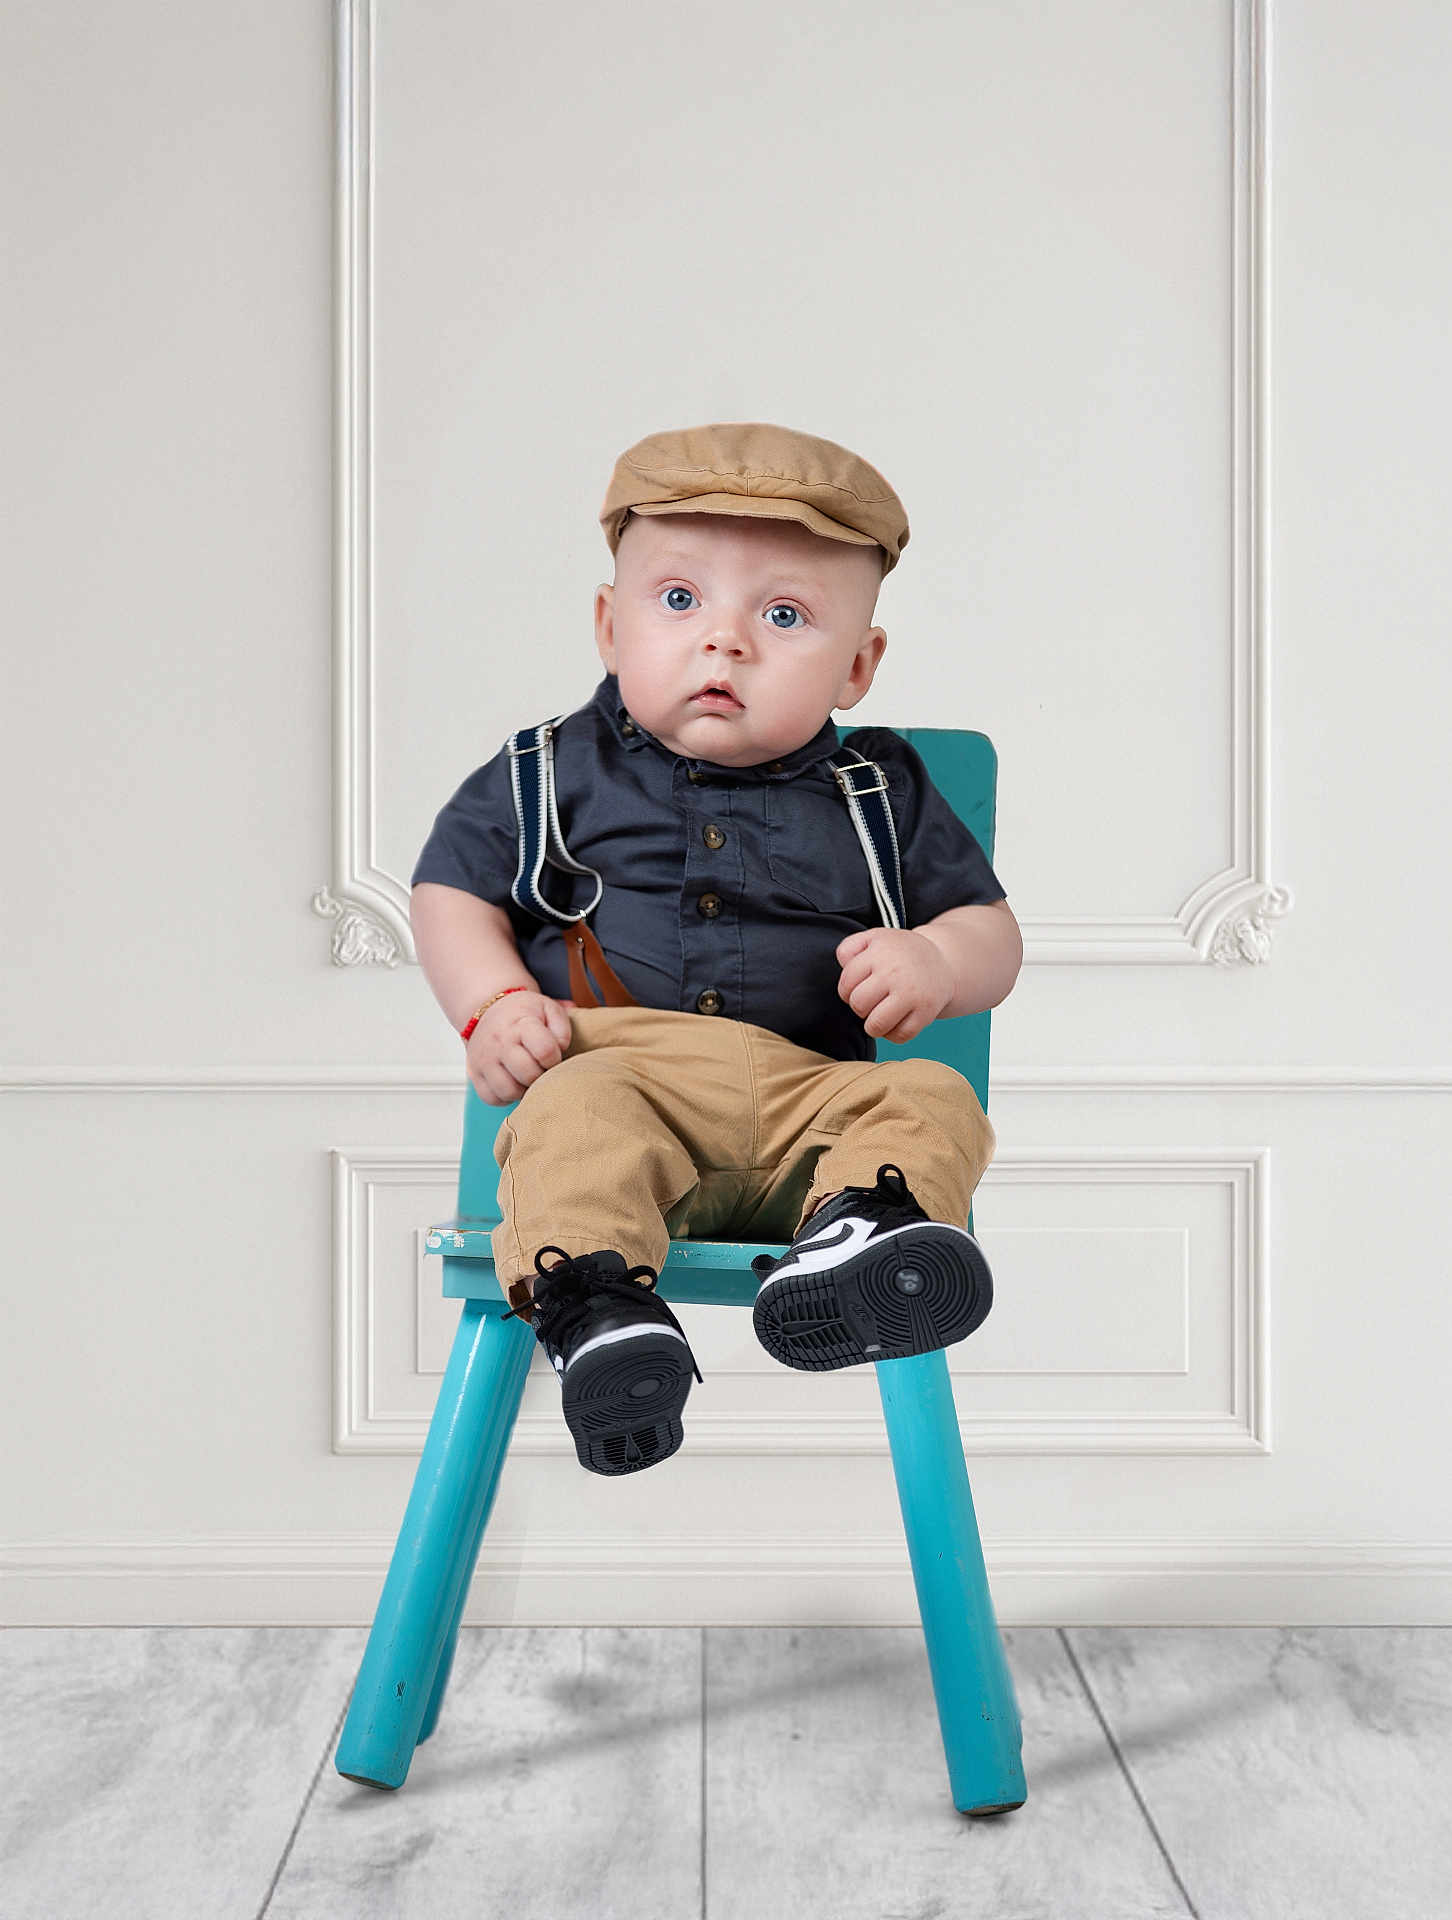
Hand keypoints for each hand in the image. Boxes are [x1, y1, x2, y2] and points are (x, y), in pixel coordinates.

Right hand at [466, 991, 576, 1104]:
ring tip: (528, 1078)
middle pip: (528, 1075)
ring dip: (524, 1091)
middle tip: (542, 1069)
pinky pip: (492, 1098)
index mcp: (521, 1025)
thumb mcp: (548, 1009)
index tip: (552, 1057)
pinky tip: (512, 1083)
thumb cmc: (523, 1014)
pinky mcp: (474, 1074)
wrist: (489, 1009)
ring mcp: (484, 1060)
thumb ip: (562, 1029)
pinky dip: (505, 1098)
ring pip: (509, 1091)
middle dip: (541, 1077)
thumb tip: (561, 1051)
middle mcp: (499, 1043)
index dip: (555, 1059)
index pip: (545, 1051)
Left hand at [835, 928, 952, 1042]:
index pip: (846, 983)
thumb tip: (843, 965)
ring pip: (875, 1025)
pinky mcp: (926, 1013)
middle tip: (872, 1000)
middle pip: (858, 1004)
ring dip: (873, 1025)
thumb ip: (849, 948)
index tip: (860, 986)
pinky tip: (896, 1020)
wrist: (942, 961)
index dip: (847, 989)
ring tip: (880, 1013)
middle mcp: (896, 973)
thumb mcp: (874, 938)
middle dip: (860, 1006)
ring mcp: (912, 994)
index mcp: (880, 952)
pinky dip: (893, 1034)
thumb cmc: (901, 953)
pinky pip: (899, 1036)